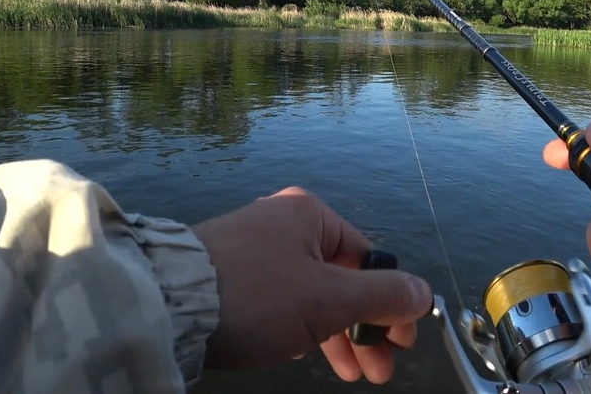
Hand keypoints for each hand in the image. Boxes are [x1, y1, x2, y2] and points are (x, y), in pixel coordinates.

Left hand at [192, 187, 432, 383]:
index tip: (400, 346)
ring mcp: (254, 249)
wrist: (167, 305)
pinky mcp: (230, 275)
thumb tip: (423, 292)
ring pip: (311, 294)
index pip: (369, 259)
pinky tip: (305, 353)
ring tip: (350, 376)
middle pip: (342, 279)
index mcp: (310, 215)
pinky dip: (300, 327)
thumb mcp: (329, 299)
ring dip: (336, 335)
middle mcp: (283, 223)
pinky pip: (281, 301)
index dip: (391, 304)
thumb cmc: (257, 295)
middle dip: (364, 329)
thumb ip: (382, 296)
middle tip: (377, 374)